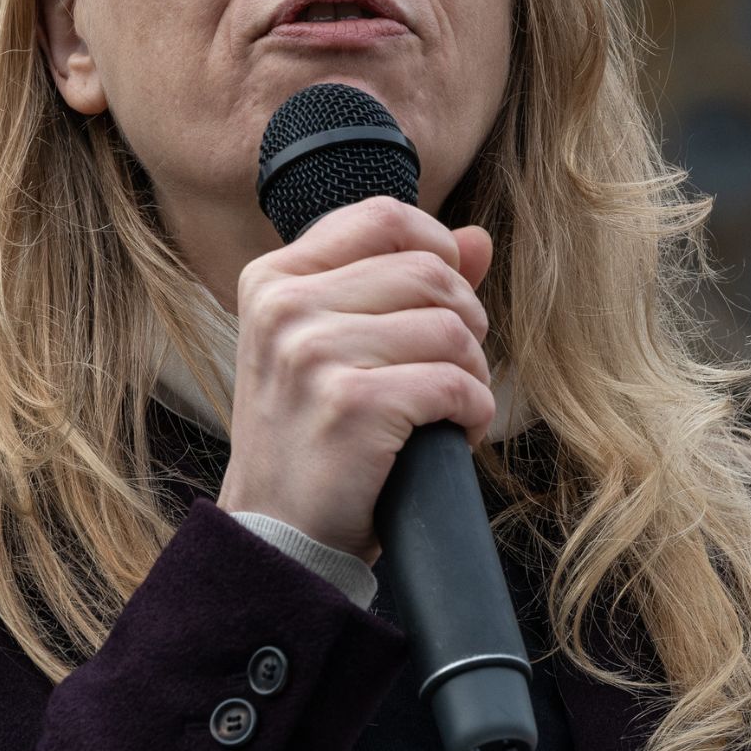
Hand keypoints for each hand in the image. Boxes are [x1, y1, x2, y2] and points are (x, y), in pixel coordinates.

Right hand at [218, 196, 494, 562]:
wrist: (277, 533)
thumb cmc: (311, 435)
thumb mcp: (333, 344)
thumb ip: (400, 281)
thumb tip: (476, 238)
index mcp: (274, 279)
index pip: (383, 218)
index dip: (436, 248)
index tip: (444, 297)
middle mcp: (286, 307)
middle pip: (430, 273)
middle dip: (465, 321)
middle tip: (450, 368)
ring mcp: (313, 355)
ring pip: (451, 329)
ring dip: (472, 374)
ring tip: (446, 407)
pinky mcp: (352, 405)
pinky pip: (456, 384)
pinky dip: (473, 414)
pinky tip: (450, 434)